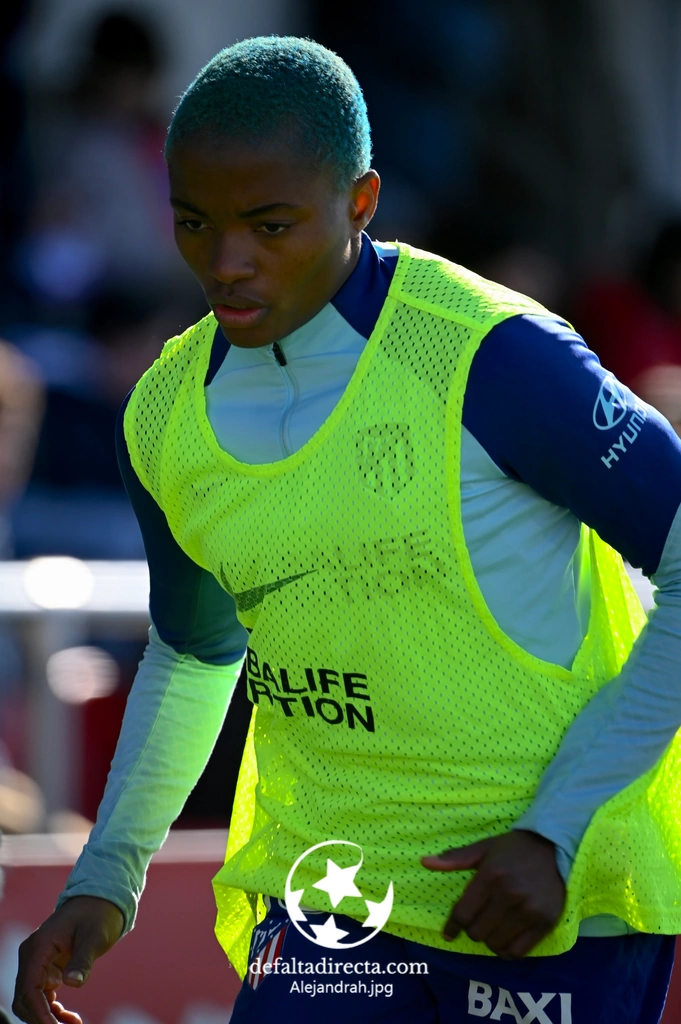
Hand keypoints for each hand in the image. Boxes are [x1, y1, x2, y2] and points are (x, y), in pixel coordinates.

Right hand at [12, 896, 124, 1023]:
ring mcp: (36, 962)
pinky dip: (51, 1009)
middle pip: (25, 998)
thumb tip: (73, 983)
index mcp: (39, 946)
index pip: (30, 988)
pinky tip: (69, 1017)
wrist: (99, 901)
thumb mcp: (95, 936)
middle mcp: (32, 955)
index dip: (39, 1013)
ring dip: (46, 1017)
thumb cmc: (98, 915)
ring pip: (31, 1000)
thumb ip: (83, 959)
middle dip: (41, 1019)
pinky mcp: (45, 967)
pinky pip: (41, 995)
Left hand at [421, 830, 565, 958]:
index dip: (452, 926)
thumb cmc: (513, 849)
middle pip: (477, 932)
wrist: (553, 848)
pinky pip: (518, 952)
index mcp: (490, 876)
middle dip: (472, 930)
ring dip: (489, 940)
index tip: (449, 933)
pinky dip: (507, 951)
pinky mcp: (545, 922)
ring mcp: (529, 911)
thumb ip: (455, 858)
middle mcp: (509, 895)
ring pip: (496, 944)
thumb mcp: (483, 848)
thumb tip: (424, 862)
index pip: (463, 913)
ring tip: (491, 928)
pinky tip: (505, 940)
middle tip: (476, 921)